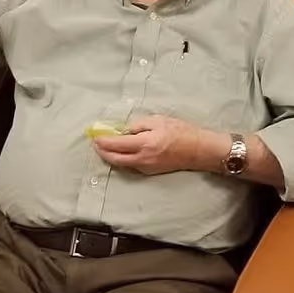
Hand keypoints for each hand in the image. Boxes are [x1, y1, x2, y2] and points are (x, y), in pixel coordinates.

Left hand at [92, 113, 212, 176]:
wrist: (198, 150)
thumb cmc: (181, 132)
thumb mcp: (159, 120)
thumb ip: (139, 125)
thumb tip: (125, 130)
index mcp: (144, 144)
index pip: (116, 144)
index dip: (103, 141)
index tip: (95, 136)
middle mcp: (142, 159)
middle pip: (115, 159)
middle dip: (102, 152)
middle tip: (96, 144)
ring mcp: (146, 167)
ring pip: (122, 164)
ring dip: (112, 156)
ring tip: (106, 147)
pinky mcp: (151, 171)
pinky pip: (132, 165)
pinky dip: (124, 159)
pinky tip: (123, 152)